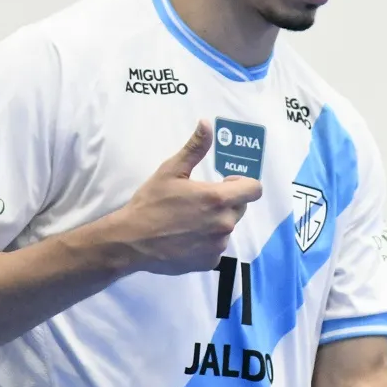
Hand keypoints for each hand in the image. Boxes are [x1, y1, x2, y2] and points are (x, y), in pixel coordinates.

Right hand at [118, 119, 262, 274]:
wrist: (132, 241)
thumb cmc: (151, 202)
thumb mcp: (170, 170)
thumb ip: (194, 148)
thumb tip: (207, 123)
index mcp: (218, 198)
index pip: (254, 189)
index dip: (243, 183)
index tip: (226, 181)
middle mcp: (224, 223)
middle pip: (240, 207)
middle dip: (227, 201)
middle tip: (200, 200)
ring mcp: (218, 245)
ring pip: (227, 227)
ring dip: (216, 222)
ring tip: (190, 220)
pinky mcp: (210, 262)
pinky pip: (216, 247)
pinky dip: (207, 242)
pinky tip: (186, 238)